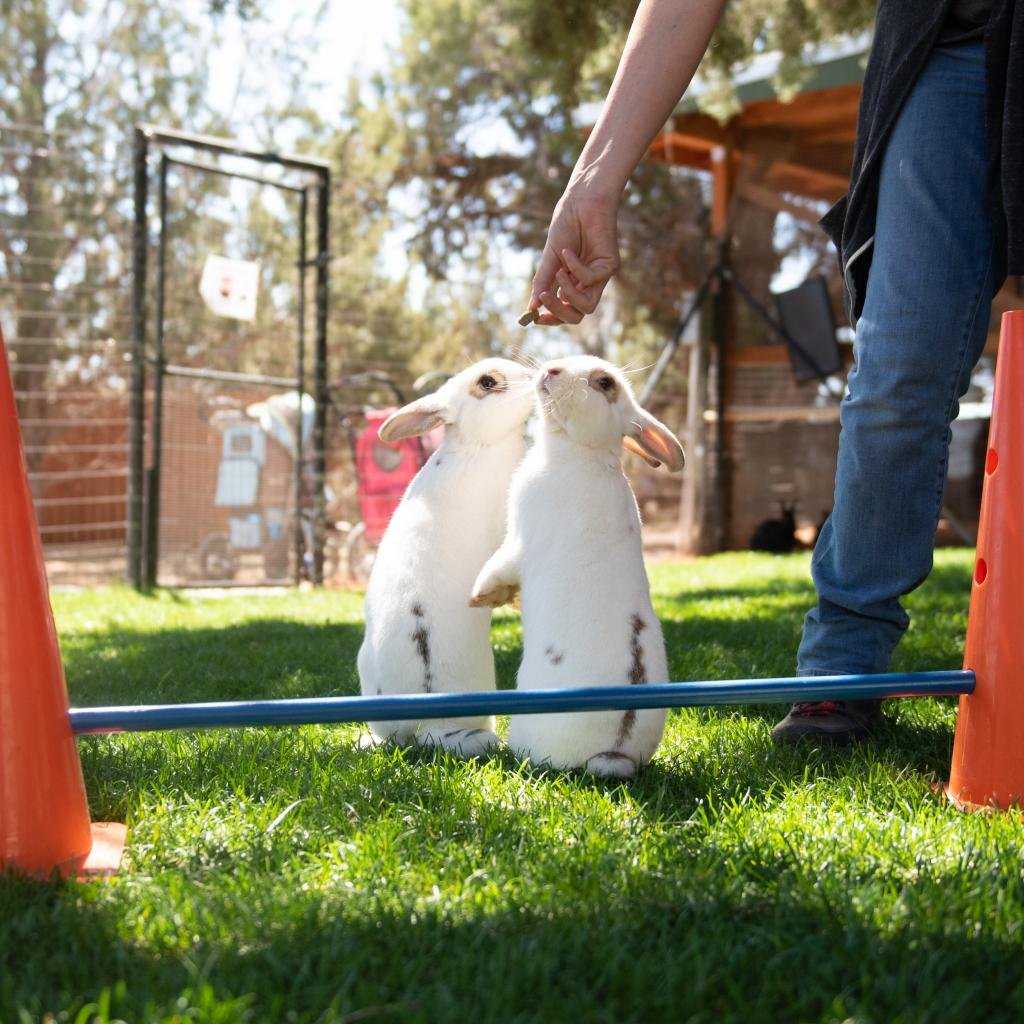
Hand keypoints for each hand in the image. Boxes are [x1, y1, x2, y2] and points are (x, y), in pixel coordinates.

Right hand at [528, 192, 619, 325]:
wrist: (581, 202)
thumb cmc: (566, 226)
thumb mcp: (550, 258)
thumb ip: (543, 282)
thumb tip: (531, 308)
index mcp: (573, 284)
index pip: (565, 311)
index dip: (552, 318)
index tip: (534, 318)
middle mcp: (588, 284)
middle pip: (577, 315)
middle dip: (558, 310)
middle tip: (543, 296)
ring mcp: (600, 277)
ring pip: (587, 306)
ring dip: (568, 294)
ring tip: (557, 273)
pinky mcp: (610, 266)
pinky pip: (590, 279)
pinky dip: (575, 267)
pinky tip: (568, 251)